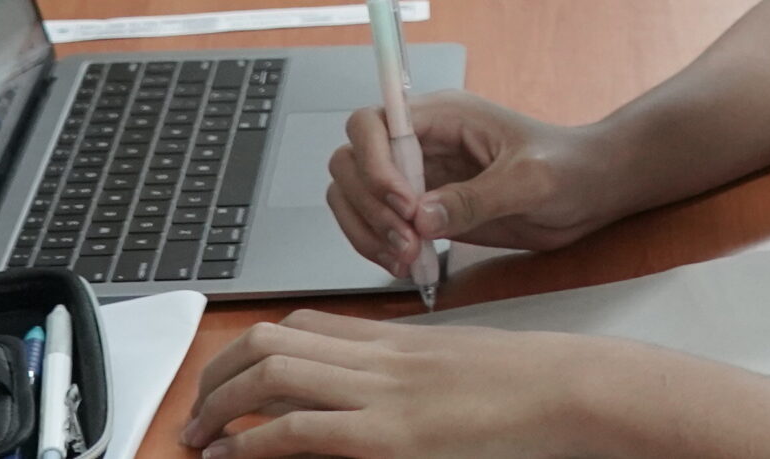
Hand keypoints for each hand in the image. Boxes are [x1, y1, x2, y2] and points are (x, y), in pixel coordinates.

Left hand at [183, 310, 605, 458]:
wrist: (573, 387)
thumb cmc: (532, 384)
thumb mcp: (463, 366)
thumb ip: (417, 374)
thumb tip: (387, 396)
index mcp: (398, 338)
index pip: (306, 324)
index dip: (252, 349)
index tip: (229, 382)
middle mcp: (381, 356)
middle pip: (273, 340)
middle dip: (217, 376)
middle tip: (196, 414)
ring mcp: (383, 391)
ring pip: (274, 374)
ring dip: (220, 407)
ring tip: (199, 437)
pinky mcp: (391, 434)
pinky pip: (303, 427)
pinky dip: (254, 442)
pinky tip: (233, 456)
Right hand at [326, 90, 610, 274]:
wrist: (590, 191)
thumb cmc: (570, 167)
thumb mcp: (531, 180)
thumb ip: (477, 198)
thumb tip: (422, 217)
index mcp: (444, 116)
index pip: (373, 123)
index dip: (373, 162)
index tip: (403, 204)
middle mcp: (422, 142)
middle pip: (351, 160)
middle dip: (368, 205)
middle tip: (406, 242)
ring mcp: (419, 176)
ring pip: (353, 195)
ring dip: (367, 230)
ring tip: (406, 259)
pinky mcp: (422, 209)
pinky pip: (376, 223)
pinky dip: (377, 246)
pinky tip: (407, 265)